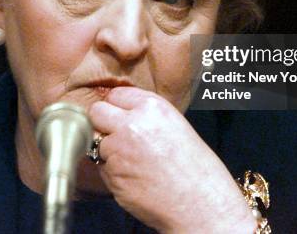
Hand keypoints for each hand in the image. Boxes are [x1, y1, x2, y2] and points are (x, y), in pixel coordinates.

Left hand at [88, 87, 256, 232]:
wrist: (199, 202)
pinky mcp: (112, 174)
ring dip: (109, 151)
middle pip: (97, 112)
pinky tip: (135, 177)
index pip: (115, 95)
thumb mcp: (174, 124)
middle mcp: (131, 124)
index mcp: (151, 107)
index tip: (121, 116)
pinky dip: (113, 172)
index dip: (117, 107)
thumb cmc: (193, 166)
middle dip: (103, 123)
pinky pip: (102, 168)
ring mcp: (118, 150)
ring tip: (135, 163)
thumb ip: (145, 114)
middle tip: (117, 136)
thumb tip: (120, 112)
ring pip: (97, 142)